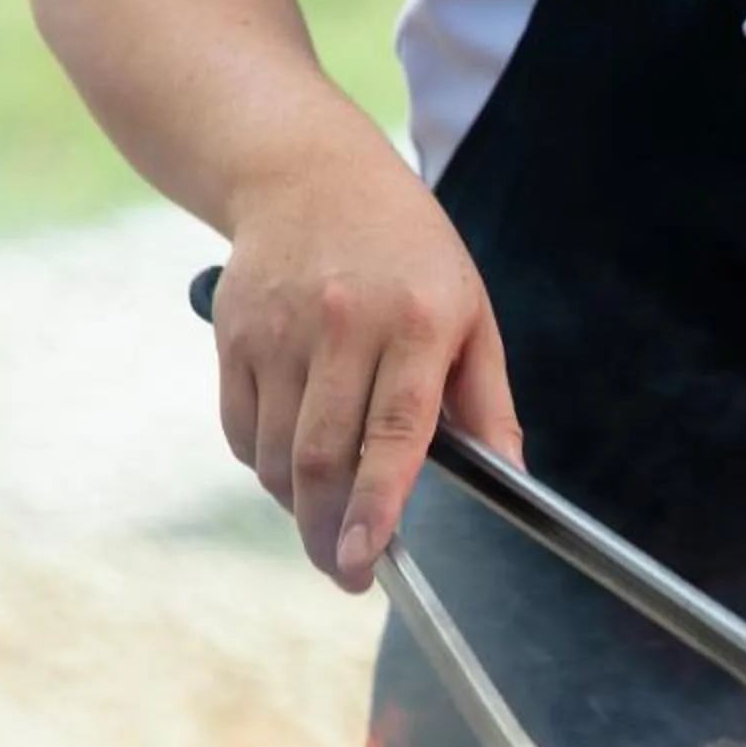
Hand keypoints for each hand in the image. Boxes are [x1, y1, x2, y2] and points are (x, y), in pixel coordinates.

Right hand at [212, 149, 518, 591]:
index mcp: (417, 322)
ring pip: (277, 454)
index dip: (377, 504)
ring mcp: (279, 329)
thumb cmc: (408, 252)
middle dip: (329, 533)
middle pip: (324, 456)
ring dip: (299, 507)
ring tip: (326, 521)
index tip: (367, 559)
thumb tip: (512, 479)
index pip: (395, 431)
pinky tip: (293, 466)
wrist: (307, 172)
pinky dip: (266, 466)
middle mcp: (342, 324)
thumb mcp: (472, 313)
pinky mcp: (233, 334)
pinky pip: (242, 430)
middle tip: (345, 573)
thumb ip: (489, 404)